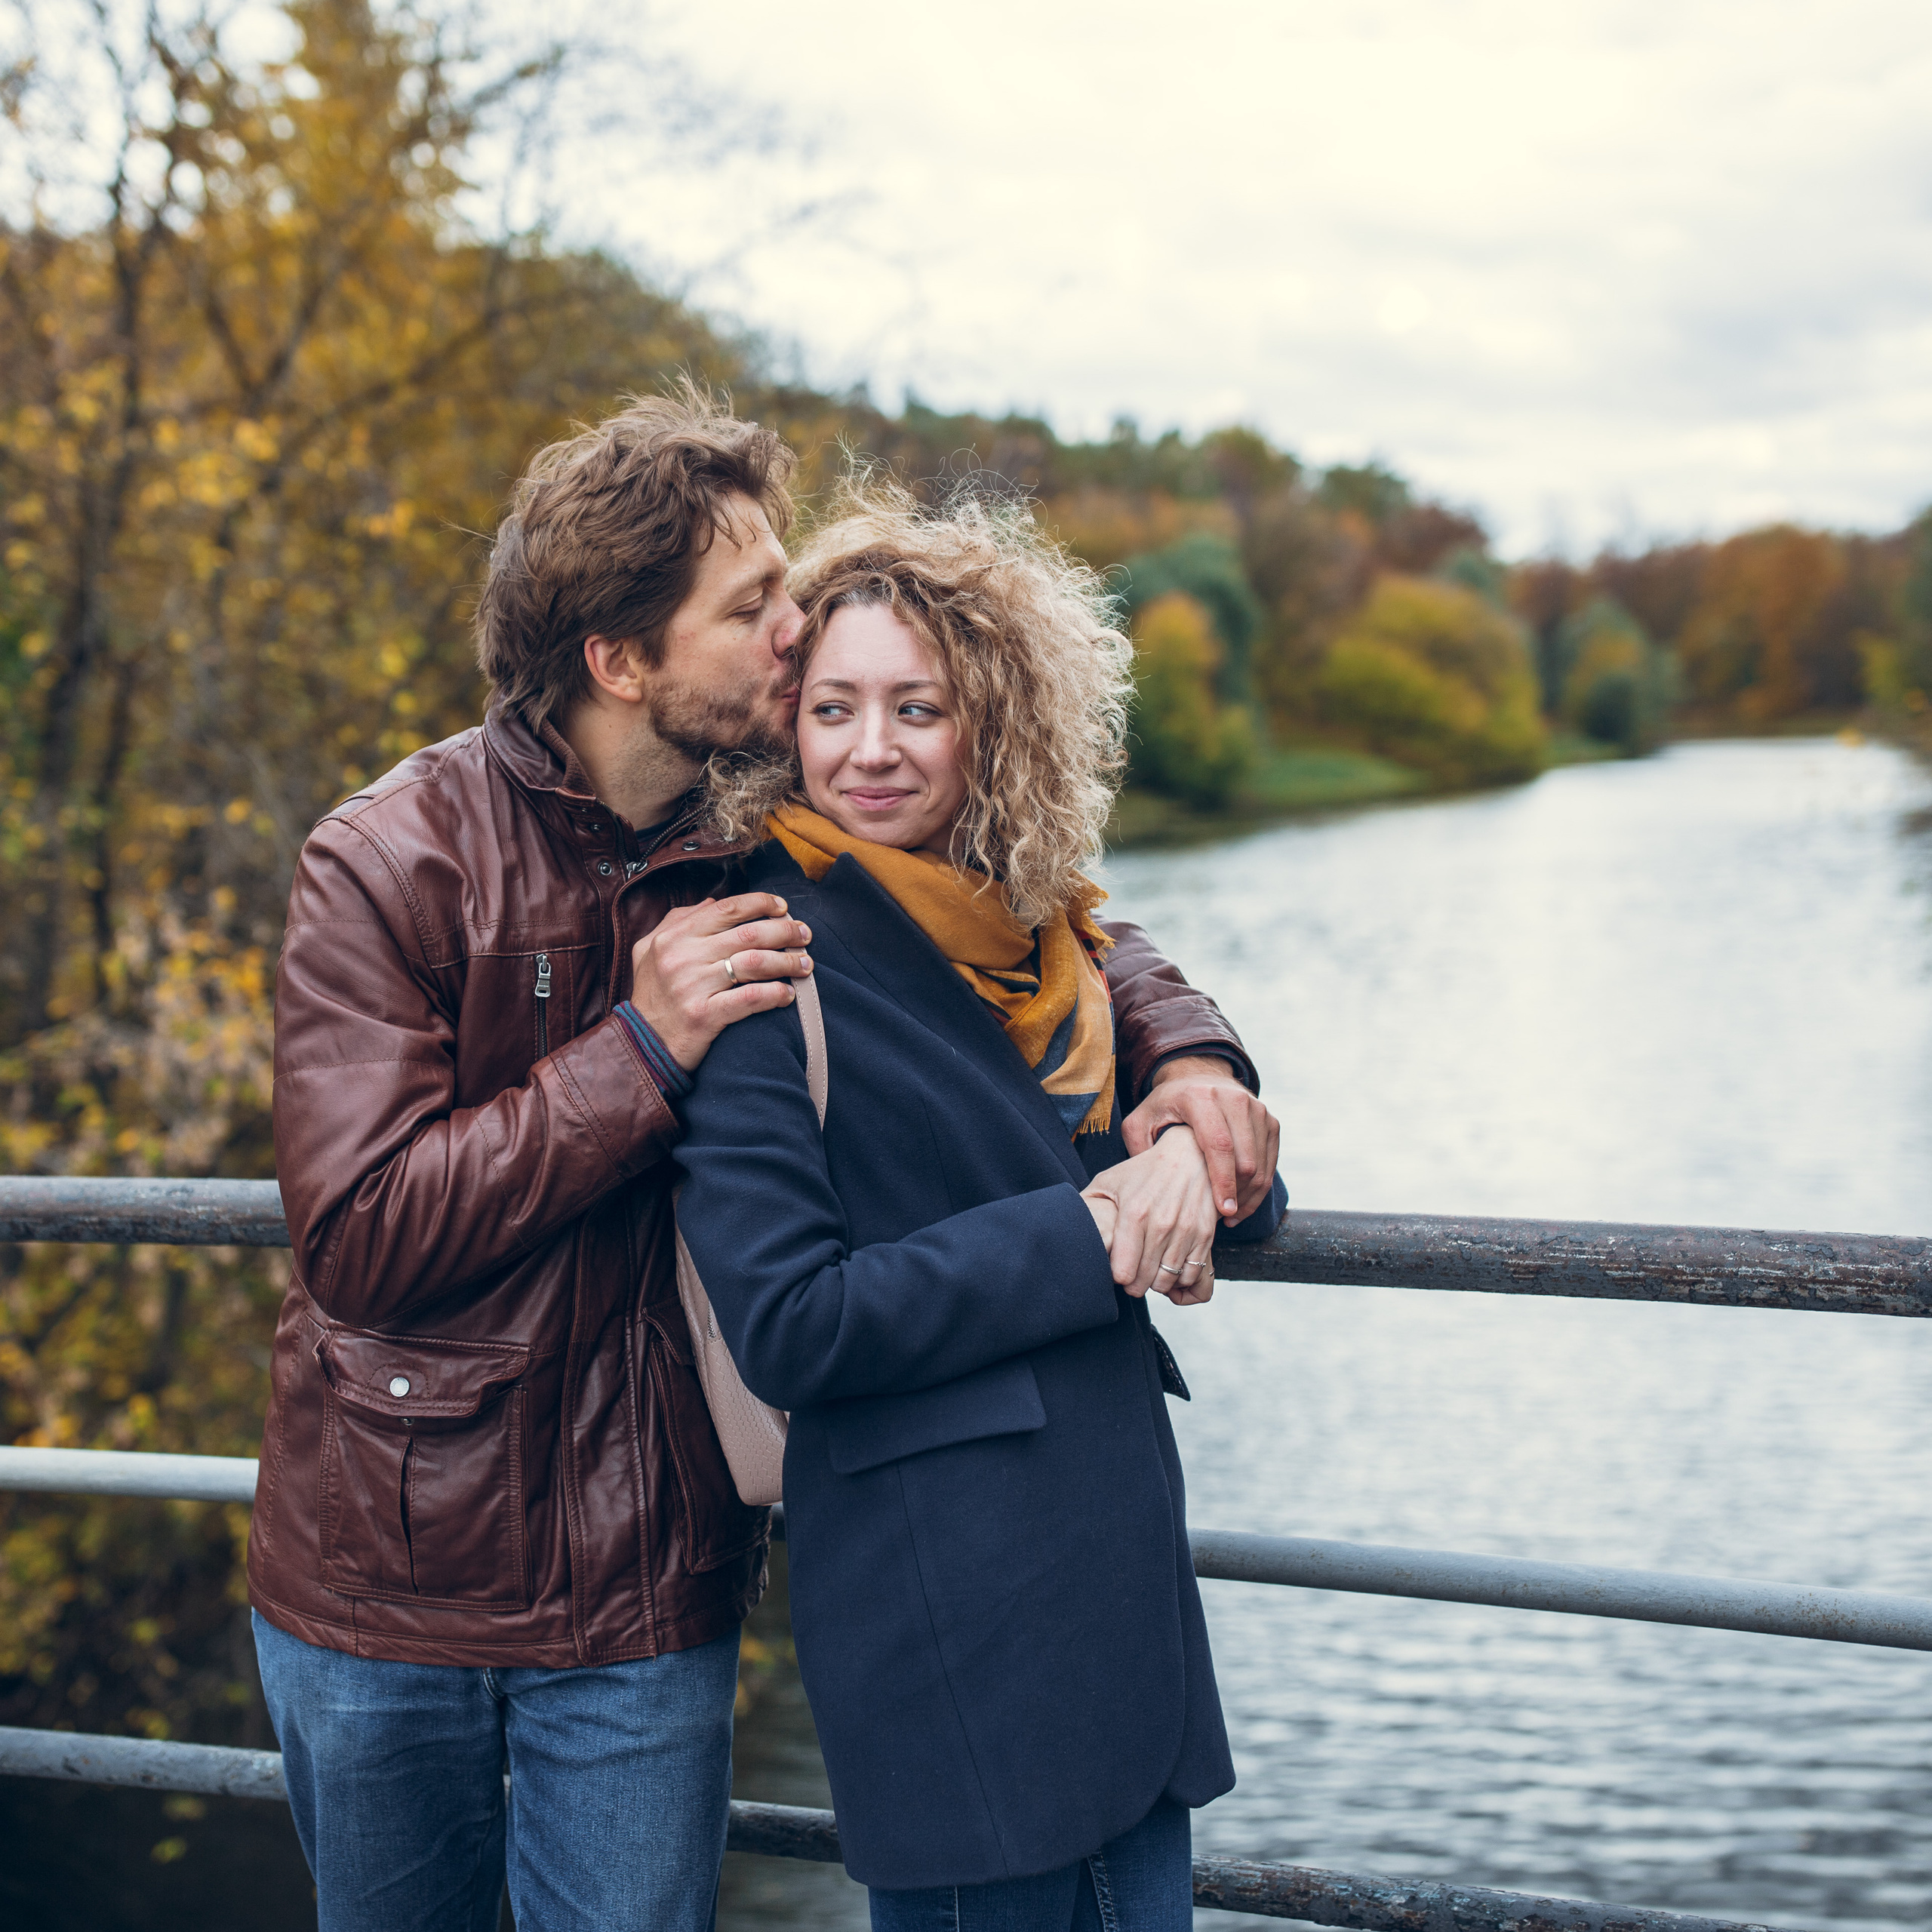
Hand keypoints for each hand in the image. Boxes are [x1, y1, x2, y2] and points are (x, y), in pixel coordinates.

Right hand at [629, 893, 813, 1071]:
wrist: (641, 1045)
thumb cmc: (652, 996)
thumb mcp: (650, 951)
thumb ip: (678, 921)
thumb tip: (711, 903)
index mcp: (674, 937)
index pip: (727, 908)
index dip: (761, 903)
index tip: (783, 908)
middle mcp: (683, 957)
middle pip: (749, 934)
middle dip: (784, 931)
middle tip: (804, 935)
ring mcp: (693, 986)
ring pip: (755, 963)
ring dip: (787, 962)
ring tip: (805, 964)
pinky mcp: (705, 1016)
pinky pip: (750, 999)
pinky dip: (775, 994)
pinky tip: (788, 995)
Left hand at [1079, 1126, 1217, 1302]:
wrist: (1190, 1154)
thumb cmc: (1145, 1170)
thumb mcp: (1110, 1180)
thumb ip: (1088, 1205)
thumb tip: (1067, 1226)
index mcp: (1134, 1212)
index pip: (1123, 1272)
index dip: (1117, 1276)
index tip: (1116, 1270)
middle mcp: (1162, 1224)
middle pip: (1144, 1281)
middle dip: (1135, 1284)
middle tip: (1131, 1274)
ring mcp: (1187, 1230)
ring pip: (1169, 1281)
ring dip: (1157, 1283)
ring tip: (1149, 1270)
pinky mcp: (1206, 1235)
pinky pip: (1192, 1275)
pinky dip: (1180, 1279)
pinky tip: (1170, 1266)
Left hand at [1122, 1056, 1279, 1224]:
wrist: (1199, 1078)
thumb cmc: (1167, 1105)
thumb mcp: (1141, 1119)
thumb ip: (1137, 1147)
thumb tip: (1147, 1182)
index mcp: (1201, 1098)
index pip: (1219, 1145)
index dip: (1222, 1181)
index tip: (1223, 1211)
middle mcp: (1234, 1099)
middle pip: (1245, 1159)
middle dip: (1236, 1194)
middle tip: (1222, 1218)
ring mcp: (1257, 1109)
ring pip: (1261, 1164)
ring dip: (1249, 1194)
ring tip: (1230, 1215)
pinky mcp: (1270, 1120)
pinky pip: (1271, 1161)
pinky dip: (1259, 1186)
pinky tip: (1242, 1202)